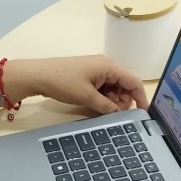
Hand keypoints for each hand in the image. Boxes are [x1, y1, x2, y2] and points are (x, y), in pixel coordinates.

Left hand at [7, 55, 148, 113]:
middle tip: (114, 114)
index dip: (140, 97)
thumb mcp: (86, 96)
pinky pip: (103, 88)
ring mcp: (96, 71)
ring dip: (112, 101)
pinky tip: (95, 106)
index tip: (143, 113)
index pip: (133, 81)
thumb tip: (120, 114)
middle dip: (123, 101)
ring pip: (113, 88)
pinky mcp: (88, 76)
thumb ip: (106, 106)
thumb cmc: (63, 82)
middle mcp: (106, 66)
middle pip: (124, 85)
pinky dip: (103, 98)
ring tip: (101, 110)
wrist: (37, 75)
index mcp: (109, 66)